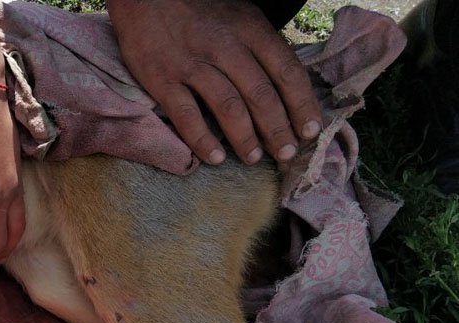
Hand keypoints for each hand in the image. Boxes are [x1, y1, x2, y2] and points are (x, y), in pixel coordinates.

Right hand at [107, 0, 321, 164]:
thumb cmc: (198, 10)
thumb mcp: (238, 16)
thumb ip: (259, 47)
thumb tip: (283, 89)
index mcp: (249, 28)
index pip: (286, 71)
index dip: (301, 104)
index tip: (310, 130)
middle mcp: (225, 46)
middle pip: (260, 94)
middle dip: (277, 129)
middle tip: (285, 154)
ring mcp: (192, 64)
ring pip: (228, 107)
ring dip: (245, 138)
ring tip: (253, 158)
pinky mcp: (162, 80)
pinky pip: (187, 115)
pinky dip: (203, 139)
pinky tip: (215, 157)